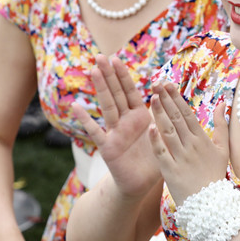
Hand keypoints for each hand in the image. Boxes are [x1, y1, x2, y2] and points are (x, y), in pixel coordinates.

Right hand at [70, 55, 159, 197]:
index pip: (130, 91)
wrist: (142, 185)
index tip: (116, 58)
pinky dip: (86, 120)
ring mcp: (115, 133)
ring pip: (108, 107)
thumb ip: (162, 117)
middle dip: (109, 75)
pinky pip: (96, 132)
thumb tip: (163, 95)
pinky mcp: (108, 148)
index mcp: (139, 116)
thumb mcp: (163, 136)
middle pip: (116, 94)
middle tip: (99, 56)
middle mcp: (125, 121)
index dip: (123, 75)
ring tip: (93, 70)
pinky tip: (76, 106)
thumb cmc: (154, 159)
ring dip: (101, 89)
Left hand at [149, 82, 228, 205]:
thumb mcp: (223, 149)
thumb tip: (224, 103)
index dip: (177, 98)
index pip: (187, 114)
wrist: (210, 204)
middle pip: (177, 118)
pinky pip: (162, 153)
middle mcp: (191, 146)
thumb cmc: (215, 175)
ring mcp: (181, 158)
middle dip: (167, 100)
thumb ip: (222, 125)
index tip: (168, 84)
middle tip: (156, 83)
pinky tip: (149, 127)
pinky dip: (156, 140)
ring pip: (168, 132)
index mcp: (202, 139)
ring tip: (152, 98)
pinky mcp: (170, 171)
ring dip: (160, 114)